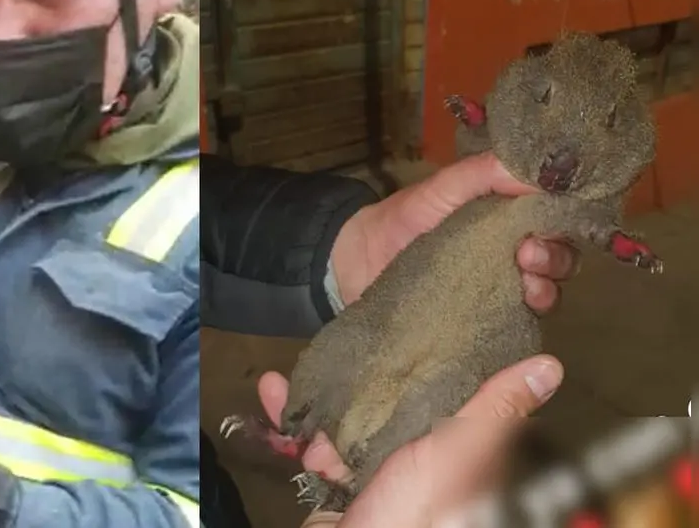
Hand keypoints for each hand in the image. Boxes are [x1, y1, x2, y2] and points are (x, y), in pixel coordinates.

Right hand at [258, 356, 563, 527]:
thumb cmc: (408, 514)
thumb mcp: (454, 454)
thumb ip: (491, 411)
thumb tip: (549, 366)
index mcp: (453, 448)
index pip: (453, 389)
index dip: (441, 354)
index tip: (427, 317)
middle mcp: (415, 456)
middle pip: (392, 395)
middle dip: (366, 370)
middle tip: (355, 341)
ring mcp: (371, 468)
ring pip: (345, 411)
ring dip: (321, 389)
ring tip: (307, 368)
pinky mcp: (331, 477)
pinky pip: (309, 437)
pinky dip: (289, 416)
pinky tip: (275, 390)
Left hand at [332, 152, 580, 312]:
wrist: (358, 261)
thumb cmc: (404, 218)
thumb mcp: (443, 188)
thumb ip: (483, 174)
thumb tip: (540, 170)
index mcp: (509, 219)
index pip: (556, 219)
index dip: (562, 221)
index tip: (545, 225)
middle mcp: (513, 255)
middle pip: (560, 259)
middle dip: (555, 257)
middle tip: (529, 256)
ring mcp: (500, 291)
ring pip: (545, 293)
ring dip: (546, 289)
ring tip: (526, 286)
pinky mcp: (483, 323)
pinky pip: (518, 326)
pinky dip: (525, 321)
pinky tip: (518, 315)